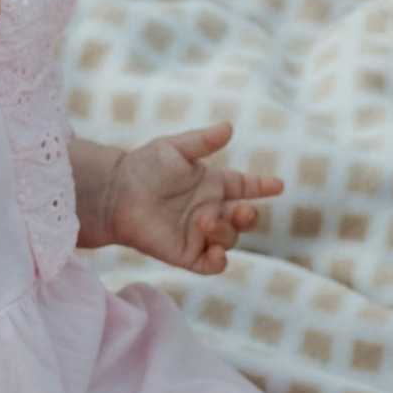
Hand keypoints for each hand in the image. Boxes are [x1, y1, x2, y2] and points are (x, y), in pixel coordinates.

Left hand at [101, 121, 281, 274]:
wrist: (115, 192)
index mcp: (214, 184)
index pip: (247, 186)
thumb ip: (202, 141)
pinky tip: (215, 251)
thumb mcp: (174, 148)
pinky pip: (212, 265)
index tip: (277, 185)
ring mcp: (201, 233)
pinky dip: (219, 261)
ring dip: (225, 232)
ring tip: (205, 221)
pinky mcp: (186, 254)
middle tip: (241, 209)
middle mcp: (212, 209)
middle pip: (245, 218)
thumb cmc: (143, 166)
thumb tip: (228, 127)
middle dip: (249, 215)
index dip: (263, 186)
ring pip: (230, 239)